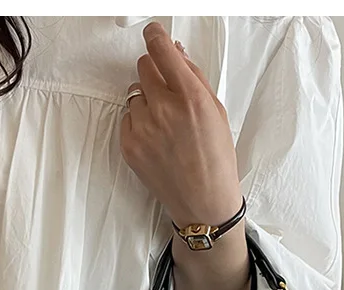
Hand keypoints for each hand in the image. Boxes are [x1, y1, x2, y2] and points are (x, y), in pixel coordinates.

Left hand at [120, 22, 242, 227]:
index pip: (162, 50)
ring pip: (134, 94)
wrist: (203, 202)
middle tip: (168, 94)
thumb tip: (176, 53)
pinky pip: (127, 119)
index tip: (153, 33)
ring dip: (146, 102)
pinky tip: (156, 140)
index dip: (155, 36)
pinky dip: (138, 123)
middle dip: (154, 74)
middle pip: (143, 67)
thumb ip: (194, 79)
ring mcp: (143, 129)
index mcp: (191, 98)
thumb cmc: (215, 161)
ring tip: (165, 126)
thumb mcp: (216, 113)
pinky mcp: (129, 146)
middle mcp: (164, 110)